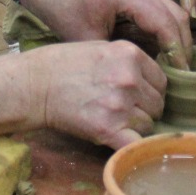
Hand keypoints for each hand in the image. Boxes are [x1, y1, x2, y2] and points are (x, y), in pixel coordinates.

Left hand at [19, 0, 192, 65]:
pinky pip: (166, 7)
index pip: (165, 24)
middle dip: (183, 46)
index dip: (176, 51)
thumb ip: (114, 57)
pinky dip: (170, 27)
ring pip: (176, 11)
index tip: (181, 75)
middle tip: (184, 75)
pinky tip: (167, 49)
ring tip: (178, 66)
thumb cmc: (66, 12)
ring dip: (179, 37)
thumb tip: (139, 80)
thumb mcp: (87, 39)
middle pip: (177, 16)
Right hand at [24, 39, 166, 148]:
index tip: (138, 96)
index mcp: (130, 55)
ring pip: (148, 125)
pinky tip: (122, 141)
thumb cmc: (63, 64)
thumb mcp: (101, 48)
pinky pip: (136, 144)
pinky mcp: (108, 129)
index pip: (161, 81)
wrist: (34, 85)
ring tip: (114, 122)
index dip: (150, 91)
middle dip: (145, 109)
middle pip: (157, 104)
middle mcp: (130, 79)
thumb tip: (150, 80)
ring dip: (136, 128)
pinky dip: (132, 146)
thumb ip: (129, 62)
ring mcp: (120, 105)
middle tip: (123, 111)